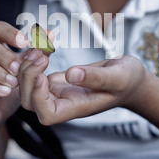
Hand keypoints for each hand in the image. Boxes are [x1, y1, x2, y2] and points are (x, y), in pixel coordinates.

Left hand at [18, 52, 145, 124]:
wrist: (130, 77)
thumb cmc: (128, 81)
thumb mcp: (119, 76)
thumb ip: (96, 78)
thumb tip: (71, 74)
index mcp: (77, 108)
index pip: (47, 115)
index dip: (38, 97)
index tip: (44, 75)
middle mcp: (64, 102)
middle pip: (30, 101)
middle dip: (28, 76)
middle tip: (40, 52)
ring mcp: (58, 92)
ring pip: (28, 86)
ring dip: (28, 65)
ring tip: (41, 44)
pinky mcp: (57, 80)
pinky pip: (35, 73)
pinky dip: (34, 57)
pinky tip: (43, 42)